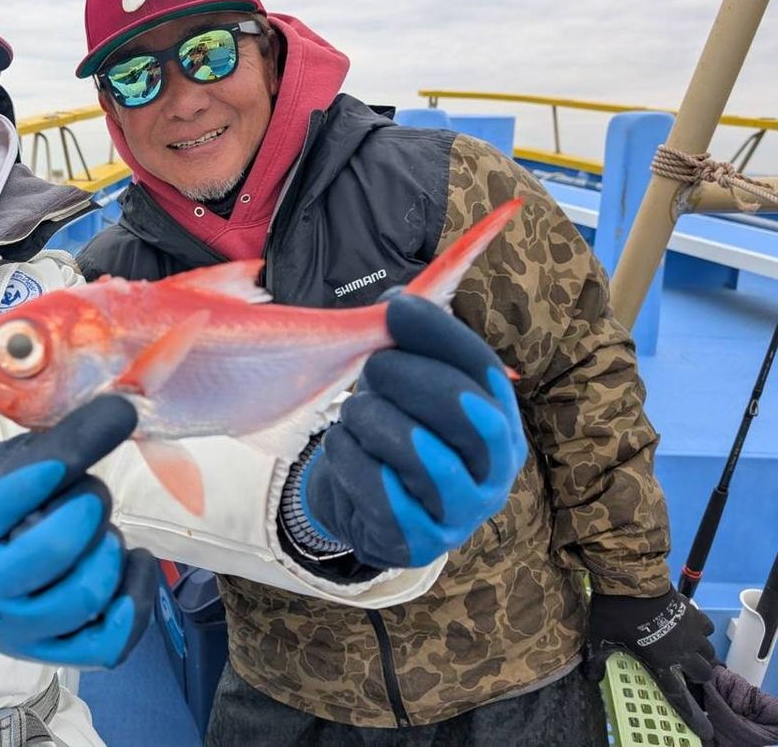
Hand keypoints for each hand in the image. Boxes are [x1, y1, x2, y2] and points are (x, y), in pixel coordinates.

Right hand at [0, 395, 155, 667]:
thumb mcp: (2, 469)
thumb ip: (51, 446)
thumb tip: (122, 410)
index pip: (11, 496)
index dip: (61, 461)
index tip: (100, 426)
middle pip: (57, 547)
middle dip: (90, 505)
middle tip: (90, 494)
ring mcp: (18, 631)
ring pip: (86, 595)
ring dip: (110, 550)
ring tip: (102, 532)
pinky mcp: (52, 655)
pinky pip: (110, 642)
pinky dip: (136, 597)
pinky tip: (134, 563)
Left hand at [302, 294, 526, 567]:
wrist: (362, 508)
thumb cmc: (390, 434)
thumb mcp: (403, 387)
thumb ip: (407, 347)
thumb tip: (398, 301)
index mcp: (501, 422)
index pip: (484, 370)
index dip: (440, 334)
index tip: (396, 307)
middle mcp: (495, 471)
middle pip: (468, 412)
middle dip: (411, 377)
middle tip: (372, 366)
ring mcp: (461, 513)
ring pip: (424, 454)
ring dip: (376, 419)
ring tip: (354, 411)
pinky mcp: (418, 542)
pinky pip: (382, 492)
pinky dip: (351, 458)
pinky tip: (342, 445)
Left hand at [587, 587, 715, 739]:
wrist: (630, 581)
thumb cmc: (613, 612)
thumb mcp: (599, 637)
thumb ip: (597, 658)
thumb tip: (590, 678)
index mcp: (660, 661)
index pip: (676, 692)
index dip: (688, 710)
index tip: (702, 727)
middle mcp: (682, 651)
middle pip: (703, 673)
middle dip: (698, 674)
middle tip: (686, 669)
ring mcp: (691, 631)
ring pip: (709, 651)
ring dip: (702, 653)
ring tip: (690, 649)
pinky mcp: (693, 613)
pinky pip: (706, 627)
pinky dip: (701, 629)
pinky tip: (689, 626)